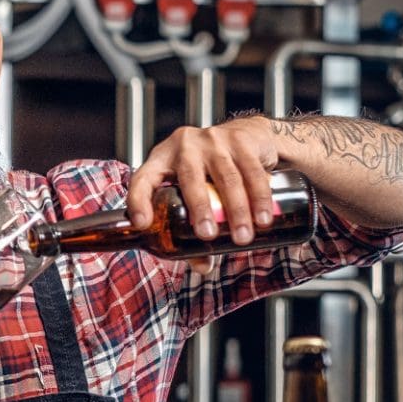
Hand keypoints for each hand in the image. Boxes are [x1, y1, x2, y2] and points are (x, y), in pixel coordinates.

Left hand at [127, 115, 281, 249]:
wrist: (245, 136)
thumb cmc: (209, 171)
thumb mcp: (193, 195)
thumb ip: (192, 231)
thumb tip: (202, 265)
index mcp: (161, 160)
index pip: (143, 178)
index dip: (139, 201)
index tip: (143, 224)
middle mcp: (184, 146)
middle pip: (191, 179)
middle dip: (201, 209)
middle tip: (208, 236)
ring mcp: (214, 140)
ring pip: (227, 177)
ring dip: (237, 209)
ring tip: (243, 236)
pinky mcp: (241, 139)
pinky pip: (252, 170)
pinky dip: (260, 196)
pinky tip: (263, 216)